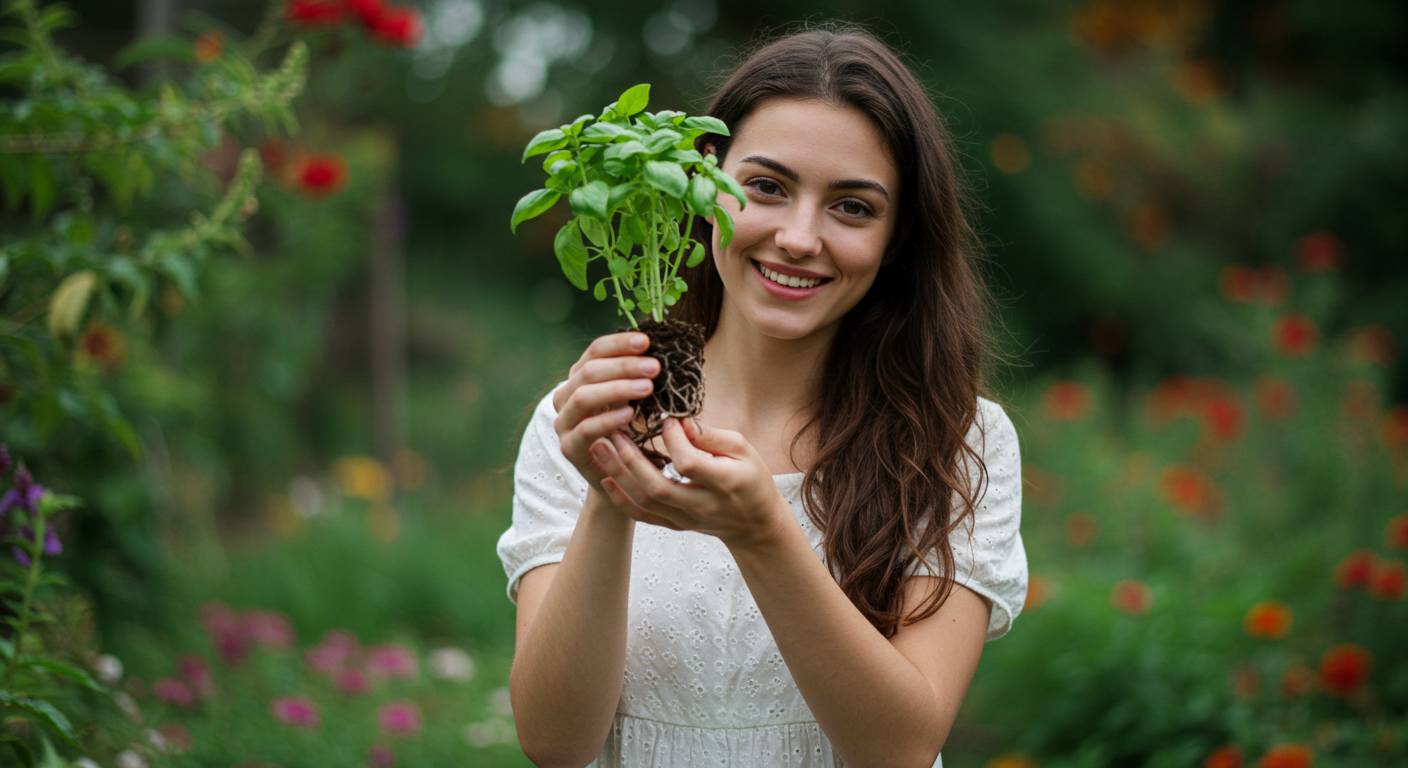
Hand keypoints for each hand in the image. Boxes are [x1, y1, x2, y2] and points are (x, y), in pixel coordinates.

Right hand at [552, 331, 658, 494]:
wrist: (620, 477)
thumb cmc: (631, 432)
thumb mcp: (635, 400)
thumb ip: (638, 377)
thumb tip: (658, 350)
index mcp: (580, 378)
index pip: (595, 351)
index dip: (619, 343)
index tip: (647, 341)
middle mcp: (566, 396)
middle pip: (588, 371)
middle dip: (623, 365)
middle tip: (654, 367)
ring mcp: (564, 423)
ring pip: (583, 397)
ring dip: (617, 388)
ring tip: (647, 387)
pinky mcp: (570, 448)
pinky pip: (586, 429)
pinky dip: (608, 419)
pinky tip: (630, 414)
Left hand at [589, 417, 790, 550]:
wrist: (754, 523)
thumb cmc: (751, 477)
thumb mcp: (743, 450)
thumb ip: (711, 436)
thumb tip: (679, 420)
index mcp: (724, 482)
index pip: (689, 462)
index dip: (673, 440)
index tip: (664, 419)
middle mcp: (702, 505)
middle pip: (657, 487)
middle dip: (630, 459)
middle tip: (614, 432)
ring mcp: (686, 519)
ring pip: (644, 502)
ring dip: (619, 474)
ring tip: (600, 447)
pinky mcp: (675, 526)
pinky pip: (642, 516)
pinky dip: (621, 499)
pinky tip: (606, 479)